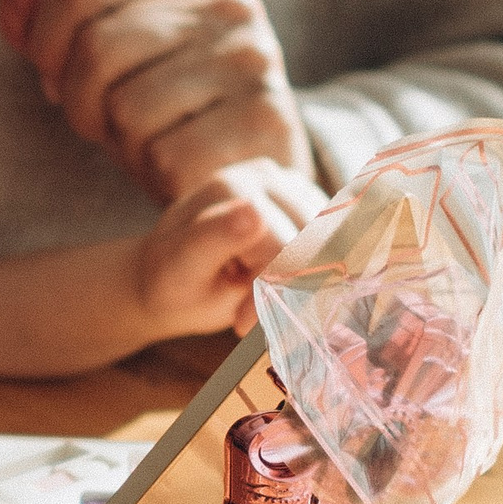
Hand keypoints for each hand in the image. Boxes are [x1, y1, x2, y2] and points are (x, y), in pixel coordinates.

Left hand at [0, 0, 308, 201]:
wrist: (256, 178)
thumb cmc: (169, 114)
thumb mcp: (112, 63)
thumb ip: (56, 29)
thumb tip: (10, 2)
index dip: (45, 42)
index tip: (56, 80)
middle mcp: (228, 5)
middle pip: (97, 48)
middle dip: (80, 103)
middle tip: (103, 126)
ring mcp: (253, 60)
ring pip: (127, 108)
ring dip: (123, 143)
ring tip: (151, 144)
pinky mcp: (268, 122)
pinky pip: (163, 155)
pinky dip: (157, 175)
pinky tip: (180, 171)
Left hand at [129, 160, 329, 341]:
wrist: (167, 275)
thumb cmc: (171, 278)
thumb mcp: (181, 267)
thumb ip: (216, 239)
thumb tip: (254, 213)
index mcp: (233, 187)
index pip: (284, 246)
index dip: (273, 294)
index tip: (241, 326)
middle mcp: (266, 176)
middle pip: (316, 246)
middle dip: (292, 293)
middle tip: (250, 319)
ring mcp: (291, 187)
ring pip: (334, 246)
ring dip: (307, 284)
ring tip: (257, 298)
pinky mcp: (307, 206)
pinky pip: (335, 244)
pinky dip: (318, 275)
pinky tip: (281, 289)